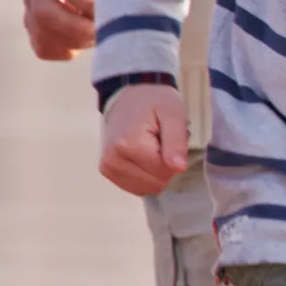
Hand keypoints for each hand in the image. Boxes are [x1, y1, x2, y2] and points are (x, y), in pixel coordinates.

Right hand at [95, 81, 191, 197]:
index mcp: (128, 144)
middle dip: (164, 165)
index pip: (165, 171)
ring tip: (151, 147)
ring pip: (146, 188)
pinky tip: (142, 157)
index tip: (168, 138)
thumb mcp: (173, 113)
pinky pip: (136, 188)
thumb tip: (178, 168)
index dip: (173, 157)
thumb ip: (176, 141)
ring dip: (155, 171)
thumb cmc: (154, 102)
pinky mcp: (107, 171)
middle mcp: (112, 159)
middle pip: (155, 182)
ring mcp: (107, 167)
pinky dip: (145, 176)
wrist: (129, 96)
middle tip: (160, 142)